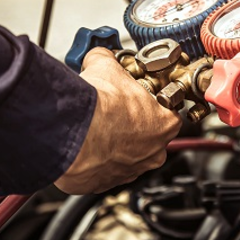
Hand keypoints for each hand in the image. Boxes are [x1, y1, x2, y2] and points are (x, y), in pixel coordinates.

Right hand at [55, 47, 181, 193]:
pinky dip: (96, 158)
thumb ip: (109, 60)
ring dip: (115, 142)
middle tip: (113, 110)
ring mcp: (131, 171)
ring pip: (127, 154)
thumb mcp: (106, 66)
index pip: (167, 111)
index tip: (134, 96)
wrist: (72, 134)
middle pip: (149, 135)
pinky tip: (85, 143)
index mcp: (166, 123)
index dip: (149, 101)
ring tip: (97, 127)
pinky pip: (104, 170)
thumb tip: (101, 55)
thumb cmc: (98, 107)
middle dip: (132, 123)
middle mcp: (154, 152)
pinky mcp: (105, 183)